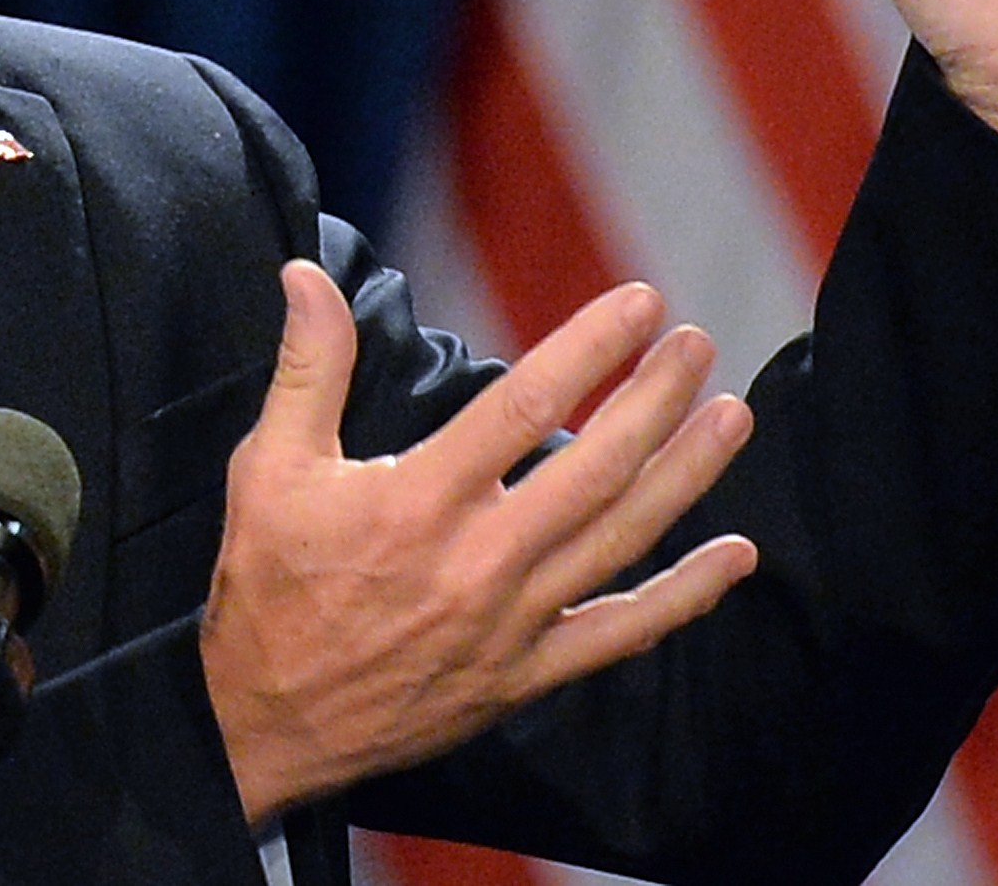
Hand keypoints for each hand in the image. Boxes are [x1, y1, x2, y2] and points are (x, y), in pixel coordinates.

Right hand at [199, 264, 756, 821]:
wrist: (263, 724)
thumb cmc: (265, 586)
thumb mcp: (269, 466)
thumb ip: (307, 367)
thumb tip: (306, 273)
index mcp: (419, 500)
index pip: (525, 404)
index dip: (592, 347)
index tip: (642, 303)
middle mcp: (479, 559)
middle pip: (595, 467)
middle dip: (657, 398)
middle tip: (698, 344)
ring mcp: (511, 623)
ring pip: (622, 540)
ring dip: (687, 475)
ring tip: (732, 415)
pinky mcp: (524, 676)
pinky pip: (620, 634)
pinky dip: (685, 597)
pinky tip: (735, 557)